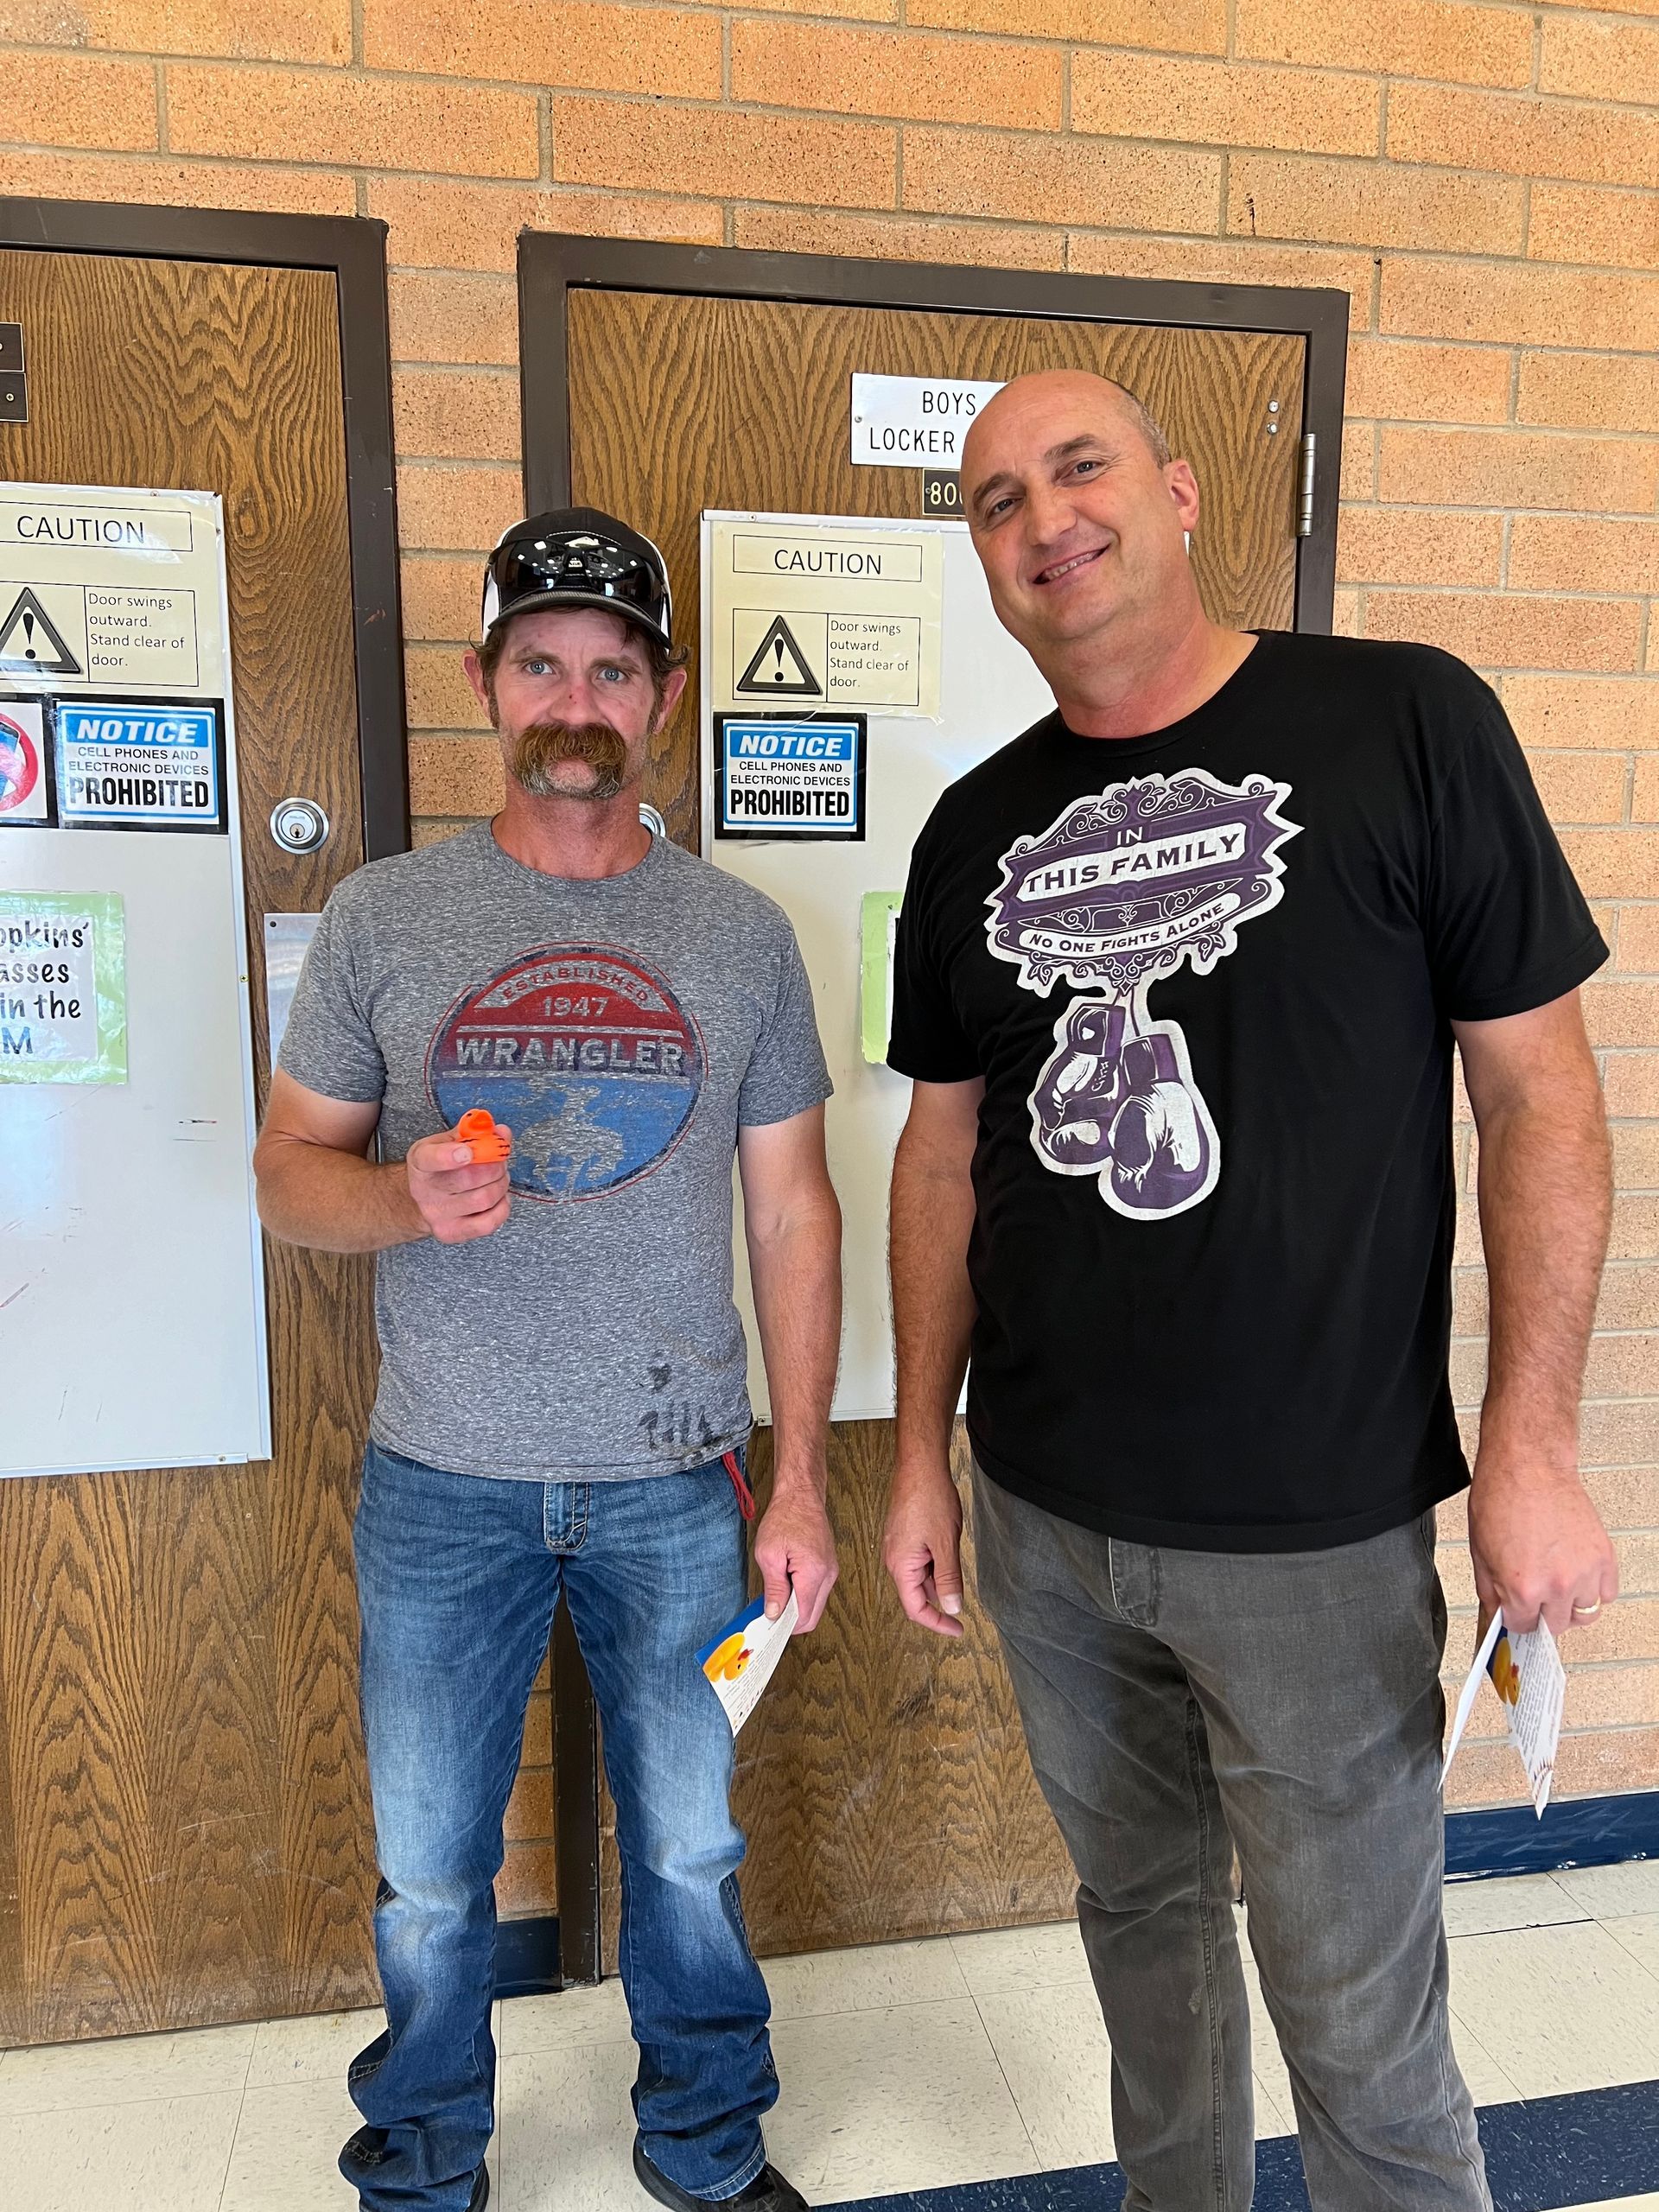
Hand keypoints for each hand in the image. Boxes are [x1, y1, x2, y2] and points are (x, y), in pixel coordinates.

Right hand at [403, 1124, 512, 1244]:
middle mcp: (424, 1190)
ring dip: (501, 1184)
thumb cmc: (440, 1168)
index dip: (450, 1156)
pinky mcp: (452, 1233)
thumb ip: (476, 1133)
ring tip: (499, 1178)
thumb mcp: (449, 1142)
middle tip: (500, 1161)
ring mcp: (437, 1215)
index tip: (468, 1152)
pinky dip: (502, 1207)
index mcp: (421, 1162)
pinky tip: (498, 1198)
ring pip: (483, 1199)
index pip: (431, 1159)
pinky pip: (488, 1223)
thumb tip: (502, 1132)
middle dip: (495, 1166)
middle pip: (469, 1178)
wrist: (425, 1200)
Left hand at [754, 1486, 837, 1633]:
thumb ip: (774, 1588)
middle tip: (770, 1613)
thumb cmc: (785, 1517)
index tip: (769, 1625)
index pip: (803, 1617)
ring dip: (796, 1606)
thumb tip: (774, 1613)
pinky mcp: (828, 1566)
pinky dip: (802, 1594)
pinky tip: (786, 1584)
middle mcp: (828, 1575)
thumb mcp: (769, 1554)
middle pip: (812, 1616)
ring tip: (776, 1594)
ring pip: (815, 1604)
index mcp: (814, 1573)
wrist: (801, 1495)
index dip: (785, 1626)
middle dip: (791, 1620)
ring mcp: (831, 1571)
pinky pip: (817, 1591)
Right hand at [883, 1458, 964, 1636]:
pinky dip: (936, 1562)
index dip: (938, 1623)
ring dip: (940, 1576)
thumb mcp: (945, 1544)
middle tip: (964, 1598)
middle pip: (917, 1593)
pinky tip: (948, 1547)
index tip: (958, 1629)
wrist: (920, 1466)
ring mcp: (898, 1546)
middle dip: (941, 1596)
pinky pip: (920, 1559)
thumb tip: (952, 1607)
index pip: (916, 1608)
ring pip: (920, 1575)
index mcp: (900, 1565)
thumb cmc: (929, 1499)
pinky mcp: (904, 1535)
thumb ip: (948, 1579)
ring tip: (956, 1558)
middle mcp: (894, 1559)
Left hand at [1468, 1452, 1617, 1637]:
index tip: (1517, 1612)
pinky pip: (1607, 1593)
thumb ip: (1491, 1591)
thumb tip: (1498, 1612)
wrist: (1529, 1466)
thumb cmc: (1502, 1497)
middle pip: (1555, 1627)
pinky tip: (1577, 1577)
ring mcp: (1584, 1573)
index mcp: (1522, 1587)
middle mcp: (1556, 1585)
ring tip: (1555, 1586)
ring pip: (1585, 1614)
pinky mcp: (1603, 1557)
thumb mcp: (1480, 1552)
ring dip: (1569, 1606)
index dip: (1516, 1619)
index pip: (1523, 1627)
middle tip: (1534, 1599)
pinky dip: (1594, 1590)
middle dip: (1541, 1615)